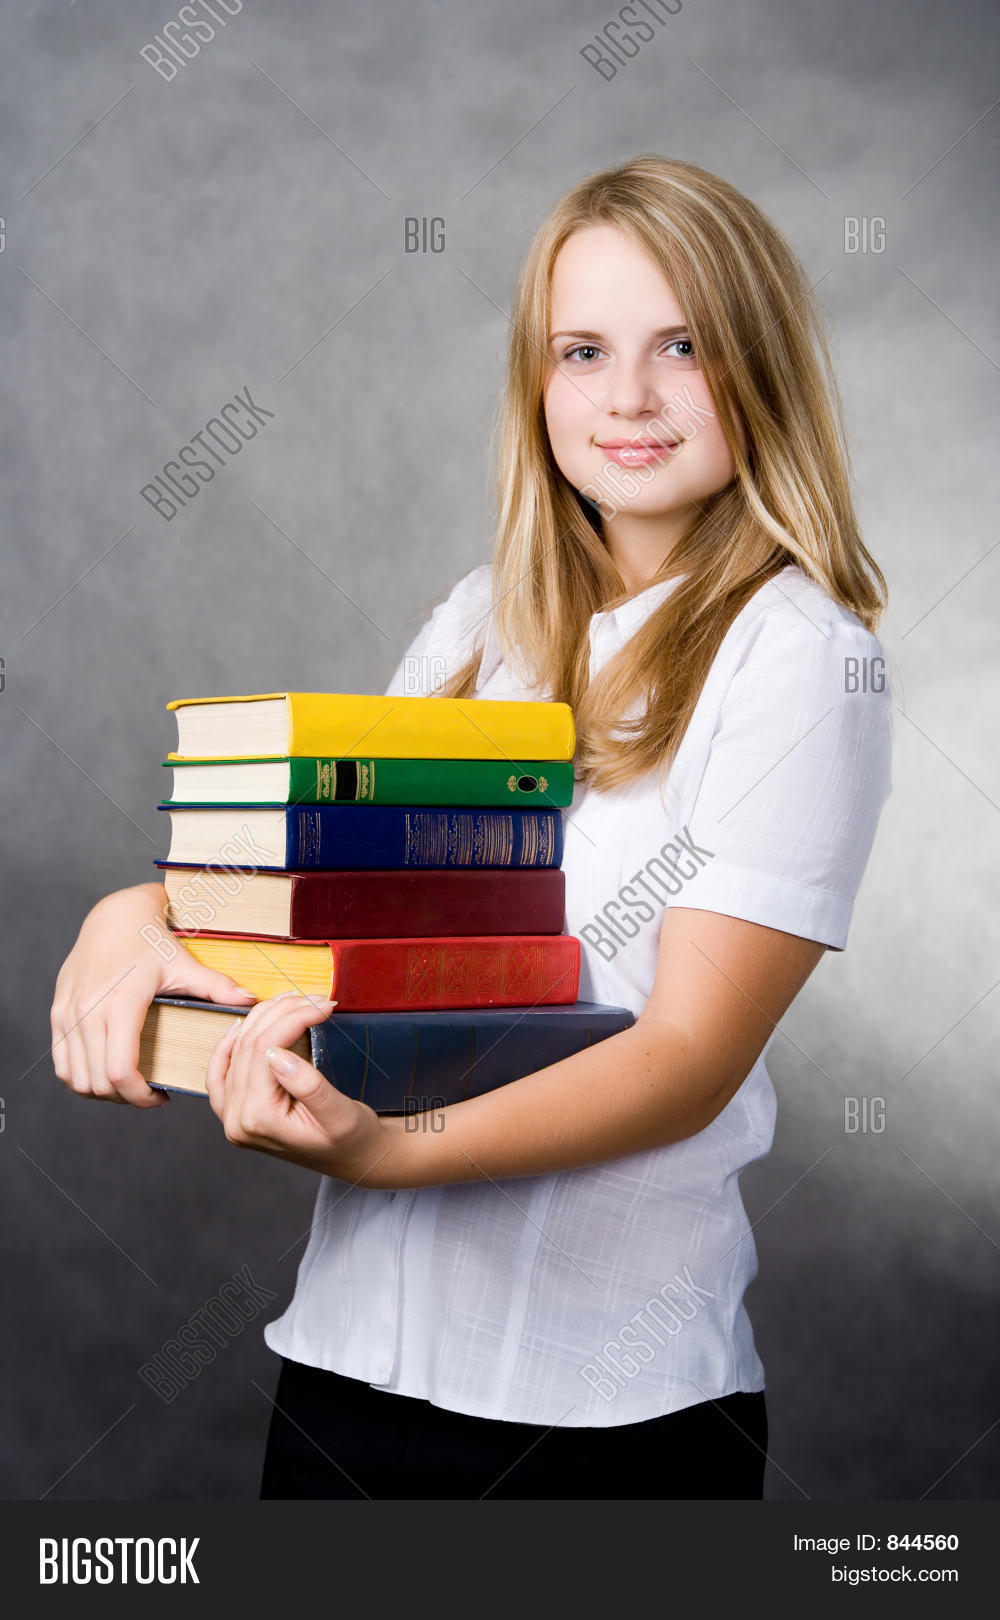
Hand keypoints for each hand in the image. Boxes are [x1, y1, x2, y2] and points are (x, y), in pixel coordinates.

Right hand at [51, 883, 257, 1107]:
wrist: (112, 914)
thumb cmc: (150, 939)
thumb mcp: (183, 963)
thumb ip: (216, 986)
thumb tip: (251, 1001)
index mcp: (121, 1002)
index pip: (120, 1071)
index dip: (140, 1096)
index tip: (161, 1097)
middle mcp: (88, 1010)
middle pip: (98, 1082)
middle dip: (125, 1098)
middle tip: (150, 1093)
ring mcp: (67, 1013)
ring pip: (75, 1079)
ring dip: (101, 1091)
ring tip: (129, 1085)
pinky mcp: (57, 1012)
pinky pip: (61, 1063)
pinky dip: (80, 1078)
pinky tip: (105, 1072)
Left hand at [204, 992, 396, 1184]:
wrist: (353, 1159)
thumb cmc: (352, 1140)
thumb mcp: (339, 1114)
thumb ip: (307, 1086)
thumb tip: (276, 1053)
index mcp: (258, 1121)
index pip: (265, 1051)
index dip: (293, 1019)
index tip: (323, 1004)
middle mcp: (236, 1121)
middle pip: (247, 1047)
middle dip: (280, 1014)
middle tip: (312, 998)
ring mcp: (231, 1117)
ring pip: (234, 1052)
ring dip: (260, 1021)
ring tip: (290, 1002)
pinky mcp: (236, 1112)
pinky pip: (220, 1073)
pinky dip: (228, 1046)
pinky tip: (241, 1027)